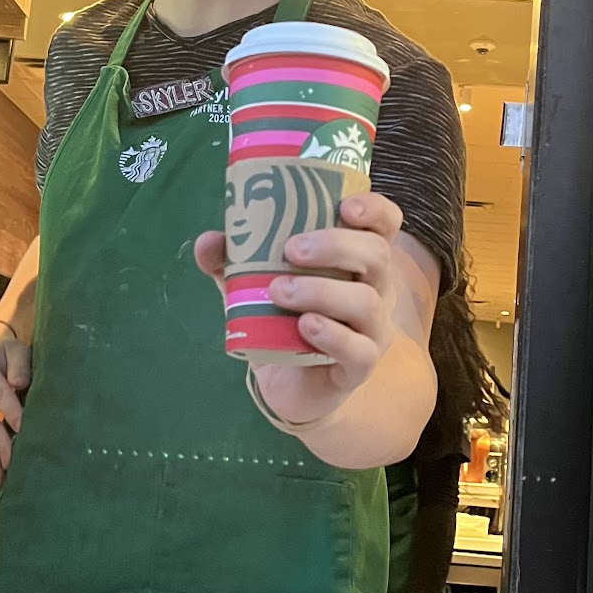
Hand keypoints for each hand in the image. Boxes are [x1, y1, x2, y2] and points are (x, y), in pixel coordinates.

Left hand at [194, 192, 403, 429]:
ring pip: (366, 302)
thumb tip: (208, 241)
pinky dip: (331, 335)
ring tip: (279, 291)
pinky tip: (304, 326)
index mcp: (359, 260)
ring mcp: (372, 329)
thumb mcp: (253, 286)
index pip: (385, 224)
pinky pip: (358, 350)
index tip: (344, 207)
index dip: (373, 210)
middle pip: (376, 255)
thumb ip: (231, 263)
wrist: (290, 385)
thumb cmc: (283, 321)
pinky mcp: (360, 366)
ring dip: (321, 291)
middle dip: (336, 246)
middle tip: (291, 249)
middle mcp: (376, 289)